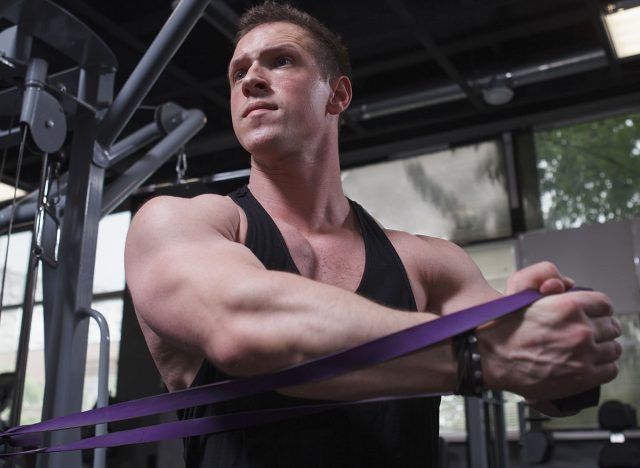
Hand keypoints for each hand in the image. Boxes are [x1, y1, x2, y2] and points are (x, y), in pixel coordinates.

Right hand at [480, 262, 621, 400]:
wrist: (491, 355)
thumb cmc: (503, 327)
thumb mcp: (523, 291)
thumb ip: (548, 282)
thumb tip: (568, 284)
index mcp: (569, 306)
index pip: (604, 304)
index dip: (599, 309)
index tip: (596, 313)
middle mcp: (580, 329)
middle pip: (611, 326)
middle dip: (602, 328)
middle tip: (593, 331)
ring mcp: (583, 353)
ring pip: (613, 349)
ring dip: (604, 348)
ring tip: (592, 349)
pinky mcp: (583, 376)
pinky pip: (609, 370)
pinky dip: (603, 367)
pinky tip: (591, 364)